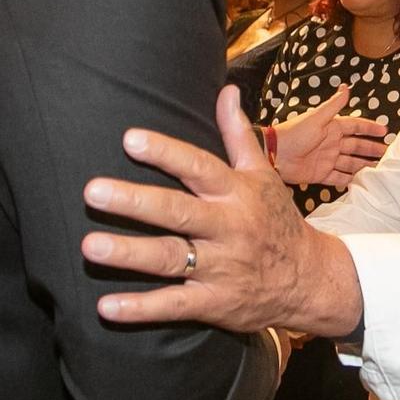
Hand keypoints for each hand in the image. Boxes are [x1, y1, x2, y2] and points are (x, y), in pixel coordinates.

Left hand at [83, 86, 364, 334]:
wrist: (310, 282)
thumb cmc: (277, 221)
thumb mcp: (264, 176)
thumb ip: (238, 134)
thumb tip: (225, 90)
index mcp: (236, 193)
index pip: (198, 167)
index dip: (166, 153)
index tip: (129, 139)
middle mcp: (228, 228)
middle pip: (177, 212)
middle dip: (135, 201)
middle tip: (93, 191)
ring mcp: (220, 268)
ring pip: (170, 258)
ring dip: (129, 254)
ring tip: (89, 246)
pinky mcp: (213, 303)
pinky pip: (174, 306)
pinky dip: (140, 309)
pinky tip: (106, 306)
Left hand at [270, 84, 386, 187]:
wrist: (276, 154)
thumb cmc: (295, 133)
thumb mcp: (316, 118)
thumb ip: (333, 105)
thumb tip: (346, 87)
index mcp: (332, 128)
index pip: (355, 126)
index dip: (369, 128)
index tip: (384, 131)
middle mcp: (332, 143)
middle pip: (356, 146)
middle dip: (371, 148)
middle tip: (387, 153)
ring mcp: (327, 159)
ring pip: (350, 163)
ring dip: (364, 165)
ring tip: (379, 169)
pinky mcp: (321, 174)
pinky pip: (339, 178)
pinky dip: (349, 180)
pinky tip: (360, 182)